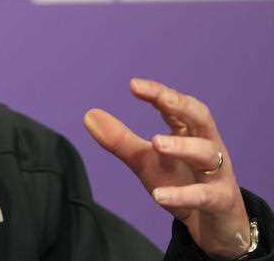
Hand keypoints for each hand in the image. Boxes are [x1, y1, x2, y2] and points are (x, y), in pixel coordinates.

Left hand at [84, 78, 250, 258]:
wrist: (213, 225)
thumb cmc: (180, 182)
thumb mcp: (146, 161)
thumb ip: (120, 140)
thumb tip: (88, 114)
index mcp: (190, 133)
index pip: (177, 106)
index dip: (159, 93)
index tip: (134, 85)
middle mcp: (208, 147)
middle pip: (202, 118)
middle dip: (182, 105)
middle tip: (160, 98)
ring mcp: (218, 174)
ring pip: (206, 154)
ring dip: (182, 146)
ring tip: (155, 142)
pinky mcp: (221, 202)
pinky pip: (205, 196)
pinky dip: (182, 195)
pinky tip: (159, 196)